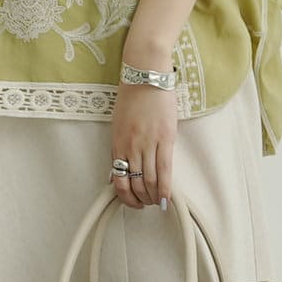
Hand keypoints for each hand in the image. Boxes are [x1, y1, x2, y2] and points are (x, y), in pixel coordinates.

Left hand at [109, 79, 176, 209]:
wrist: (145, 77)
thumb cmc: (132, 98)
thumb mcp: (118, 125)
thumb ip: (118, 149)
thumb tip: (115, 173)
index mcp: (118, 144)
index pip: (119, 179)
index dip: (125, 197)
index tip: (132, 202)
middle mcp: (131, 147)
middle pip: (135, 183)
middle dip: (141, 199)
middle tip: (146, 203)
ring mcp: (148, 143)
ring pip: (149, 180)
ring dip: (152, 196)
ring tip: (156, 201)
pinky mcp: (165, 139)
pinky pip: (164, 170)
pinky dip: (164, 188)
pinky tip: (166, 198)